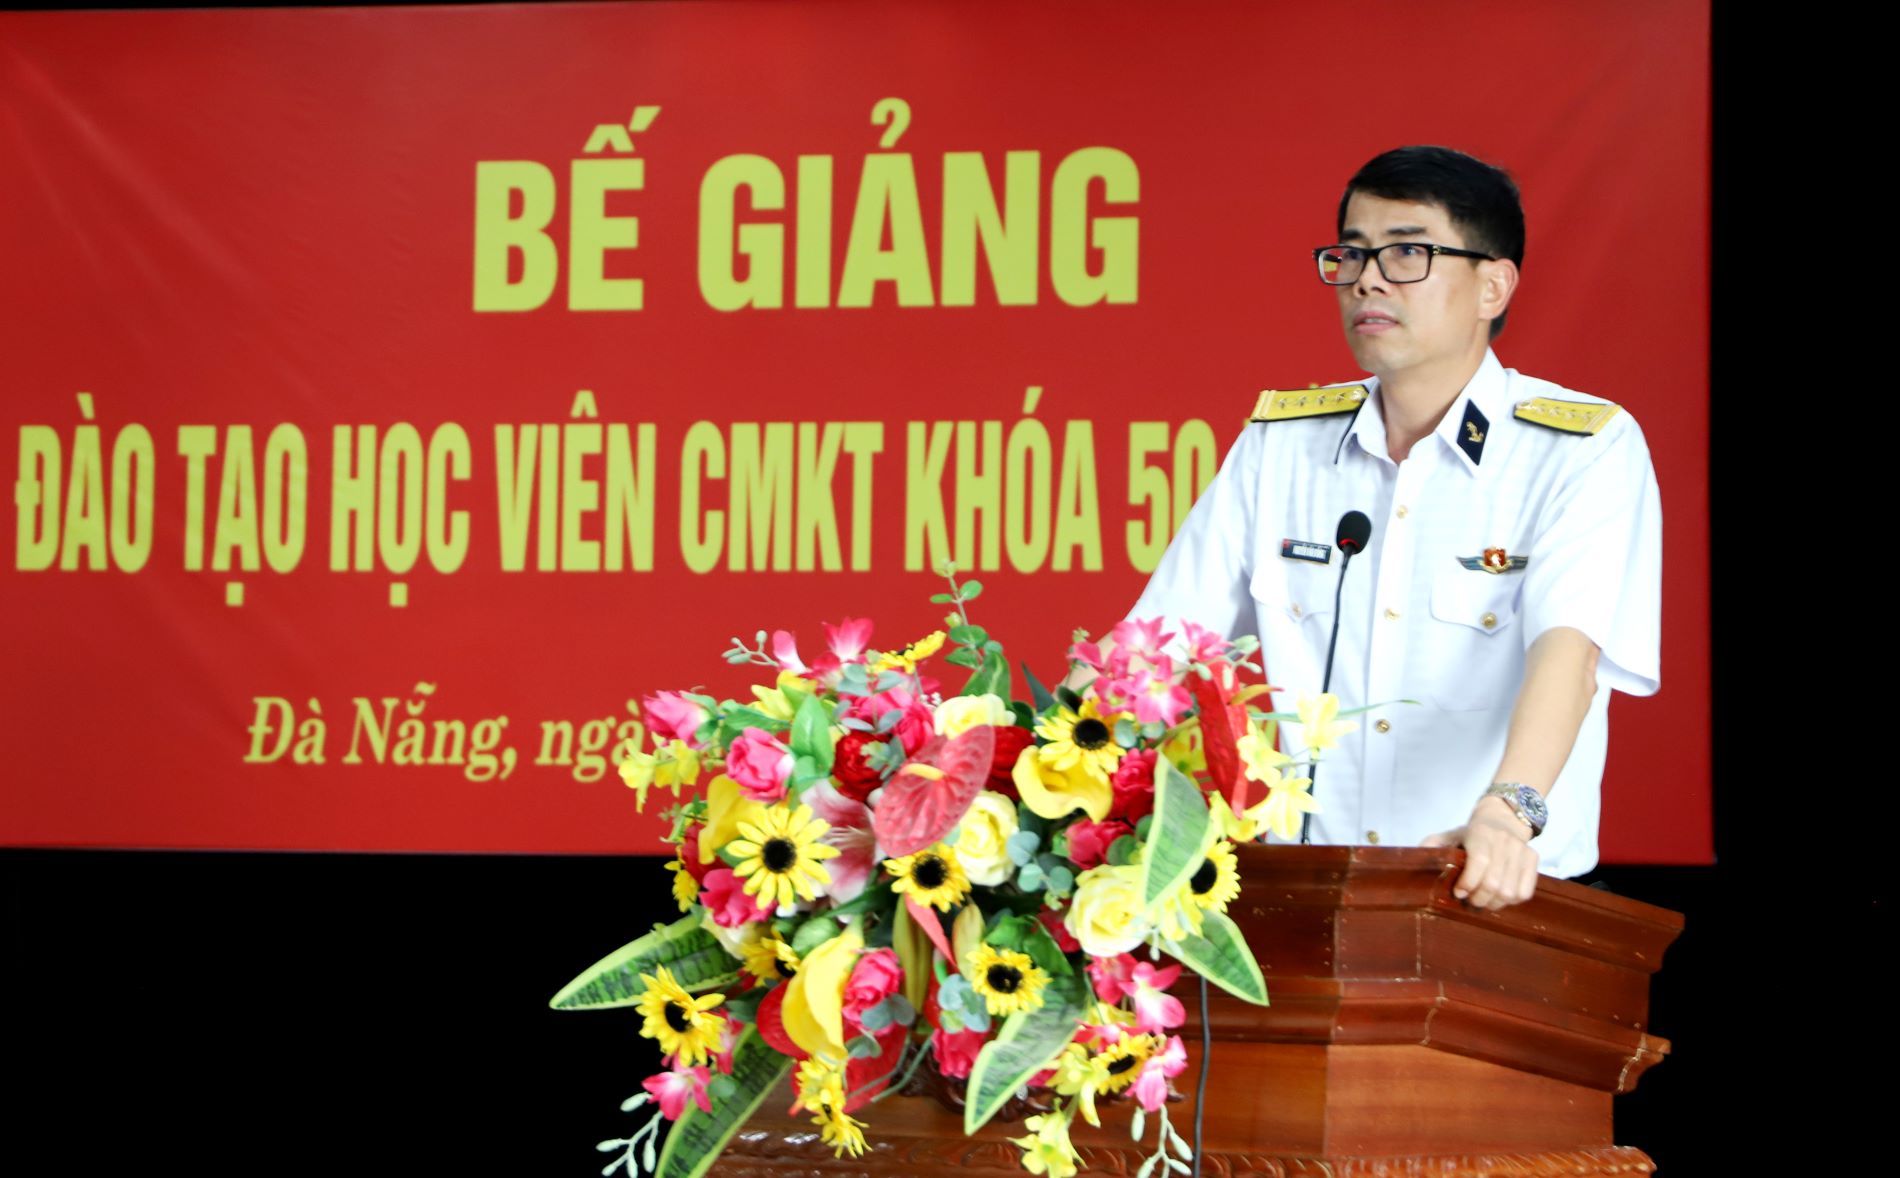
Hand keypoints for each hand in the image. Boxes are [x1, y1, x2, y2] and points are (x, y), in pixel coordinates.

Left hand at [1421, 797, 1540, 909]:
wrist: (1503, 818)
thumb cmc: (1472, 834)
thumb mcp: (1450, 835)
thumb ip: (1433, 845)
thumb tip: (1417, 856)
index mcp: (1480, 833)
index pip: (1479, 863)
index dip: (1468, 883)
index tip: (1458, 892)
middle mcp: (1504, 841)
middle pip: (1494, 883)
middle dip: (1478, 899)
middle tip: (1469, 901)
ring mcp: (1521, 850)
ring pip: (1509, 892)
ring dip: (1493, 903)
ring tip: (1483, 901)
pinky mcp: (1533, 859)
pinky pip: (1525, 892)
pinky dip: (1511, 901)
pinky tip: (1500, 897)